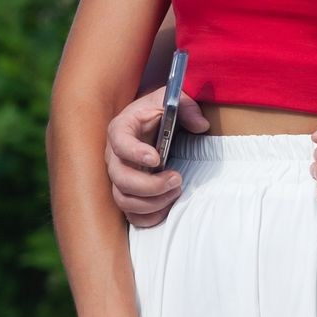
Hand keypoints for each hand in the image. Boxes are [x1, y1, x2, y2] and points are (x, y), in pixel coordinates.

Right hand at [106, 85, 207, 228]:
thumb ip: (186, 106)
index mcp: (122, 129)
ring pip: (123, 200)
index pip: (120, 142)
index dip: (135, 153)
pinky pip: (131, 215)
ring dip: (152, 203)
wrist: (149, 123)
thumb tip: (202, 125)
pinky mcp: (127, 194)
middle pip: (120, 179)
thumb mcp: (171, 100)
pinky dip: (150, 217)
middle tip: (177, 179)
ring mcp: (118, 178)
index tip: (157, 158)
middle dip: (150, 185)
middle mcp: (114, 156)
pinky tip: (168, 206)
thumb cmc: (158, 112)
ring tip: (176, 191)